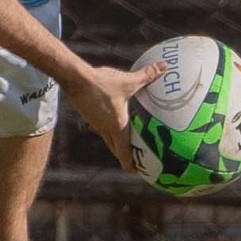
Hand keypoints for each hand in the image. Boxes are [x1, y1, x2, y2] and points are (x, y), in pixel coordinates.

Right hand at [66, 60, 168, 174]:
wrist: (76, 79)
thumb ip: (147, 76)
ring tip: (127, 142)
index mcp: (117, 127)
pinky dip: (109, 129)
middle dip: (126, 157)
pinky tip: (113, 119)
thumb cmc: (102, 84)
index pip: (124, 153)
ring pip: (108, 138)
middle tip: (136, 162)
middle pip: (116, 149)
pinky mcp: (89, 114)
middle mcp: (105, 129)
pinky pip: (101, 127)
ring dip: (117, 143)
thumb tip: (164, 67)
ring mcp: (95, 123)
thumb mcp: (128, 81)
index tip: (137, 173)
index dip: (130, 165)